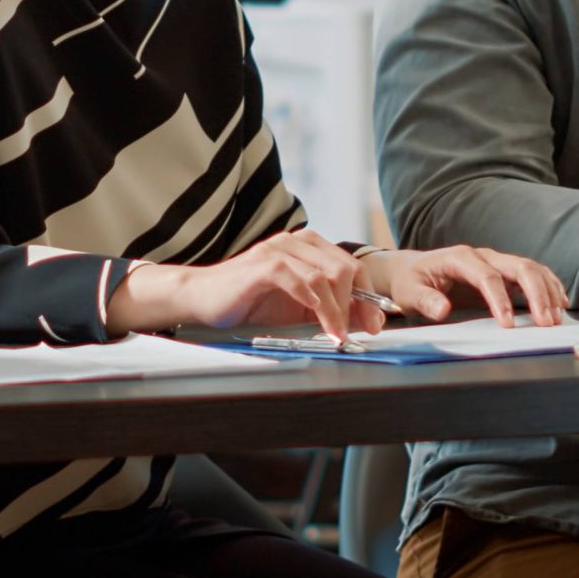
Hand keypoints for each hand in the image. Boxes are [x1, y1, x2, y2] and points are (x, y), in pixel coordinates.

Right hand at [112, 230, 375, 337]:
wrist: (203, 300)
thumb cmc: (250, 305)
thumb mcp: (298, 310)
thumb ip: (329, 309)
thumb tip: (367, 321)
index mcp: (309, 248)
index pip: (352, 266)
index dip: (368, 296)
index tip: (374, 324)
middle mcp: (297, 243)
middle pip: (344, 268)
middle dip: (355, 304)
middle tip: (355, 333)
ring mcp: (279, 250)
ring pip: (323, 275)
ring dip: (335, 310)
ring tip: (336, 335)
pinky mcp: (263, 264)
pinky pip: (296, 278)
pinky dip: (312, 300)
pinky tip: (317, 319)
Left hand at [367, 247, 568, 326]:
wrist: (413, 270)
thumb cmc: (412, 282)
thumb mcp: (410, 292)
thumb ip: (426, 301)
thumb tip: (442, 309)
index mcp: (460, 258)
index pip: (487, 277)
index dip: (500, 301)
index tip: (508, 325)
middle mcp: (483, 255)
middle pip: (519, 267)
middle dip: (537, 294)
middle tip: (547, 322)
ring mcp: (496, 261)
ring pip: (531, 269)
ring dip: (547, 291)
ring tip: (556, 317)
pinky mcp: (504, 271)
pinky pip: (533, 274)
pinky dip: (549, 285)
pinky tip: (560, 301)